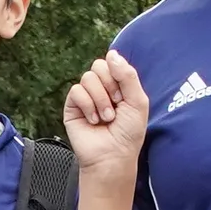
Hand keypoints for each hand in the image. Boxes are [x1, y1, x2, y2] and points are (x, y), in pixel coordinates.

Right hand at [63, 51, 151, 175]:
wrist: (113, 155)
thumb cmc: (128, 133)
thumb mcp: (138, 101)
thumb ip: (128, 75)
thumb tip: (111, 53)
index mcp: (117, 85)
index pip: (113, 63)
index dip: (119, 76)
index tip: (124, 97)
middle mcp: (101, 88)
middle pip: (99, 65)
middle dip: (110, 86)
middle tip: (116, 105)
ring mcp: (86, 97)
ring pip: (88, 77)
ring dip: (100, 99)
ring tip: (106, 117)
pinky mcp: (72, 106)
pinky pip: (76, 91)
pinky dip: (88, 105)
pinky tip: (93, 120)